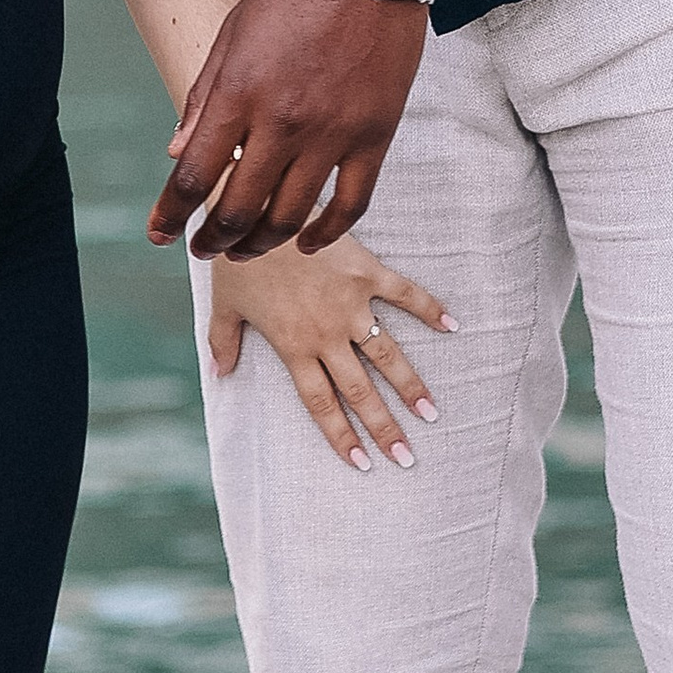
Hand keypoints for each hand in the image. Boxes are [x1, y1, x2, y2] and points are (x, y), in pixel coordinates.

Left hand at [151, 0, 428, 258]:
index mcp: (240, 93)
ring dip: (260, 244)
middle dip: (212, 239)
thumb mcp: (233, 34)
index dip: (171, 213)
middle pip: (239, 207)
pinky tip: (305, 244)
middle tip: (203, 248)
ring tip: (243, 250)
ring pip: (290, 216)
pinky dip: (326, 234)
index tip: (159, 234)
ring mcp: (333, 133)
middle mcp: (283, 121)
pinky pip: (350, 205)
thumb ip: (204, 97)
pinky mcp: (374, 136)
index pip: (194, 175)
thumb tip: (177, 151)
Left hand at [206, 235, 452, 471]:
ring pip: (387, 354)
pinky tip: (453, 327)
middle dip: (384, 427)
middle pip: (360, 391)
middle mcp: (326, 332)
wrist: (256, 209)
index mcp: (293, 346)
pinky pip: (404, 293)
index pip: (321, 403)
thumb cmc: (237, 258)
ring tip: (432, 413)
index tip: (363, 463)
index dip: (341, 436)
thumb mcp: (224, 305)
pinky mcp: (366, 271)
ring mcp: (350, 302)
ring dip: (410, 385)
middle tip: (407, 456)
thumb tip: (220, 375)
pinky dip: (429, 309)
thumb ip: (223, 343)